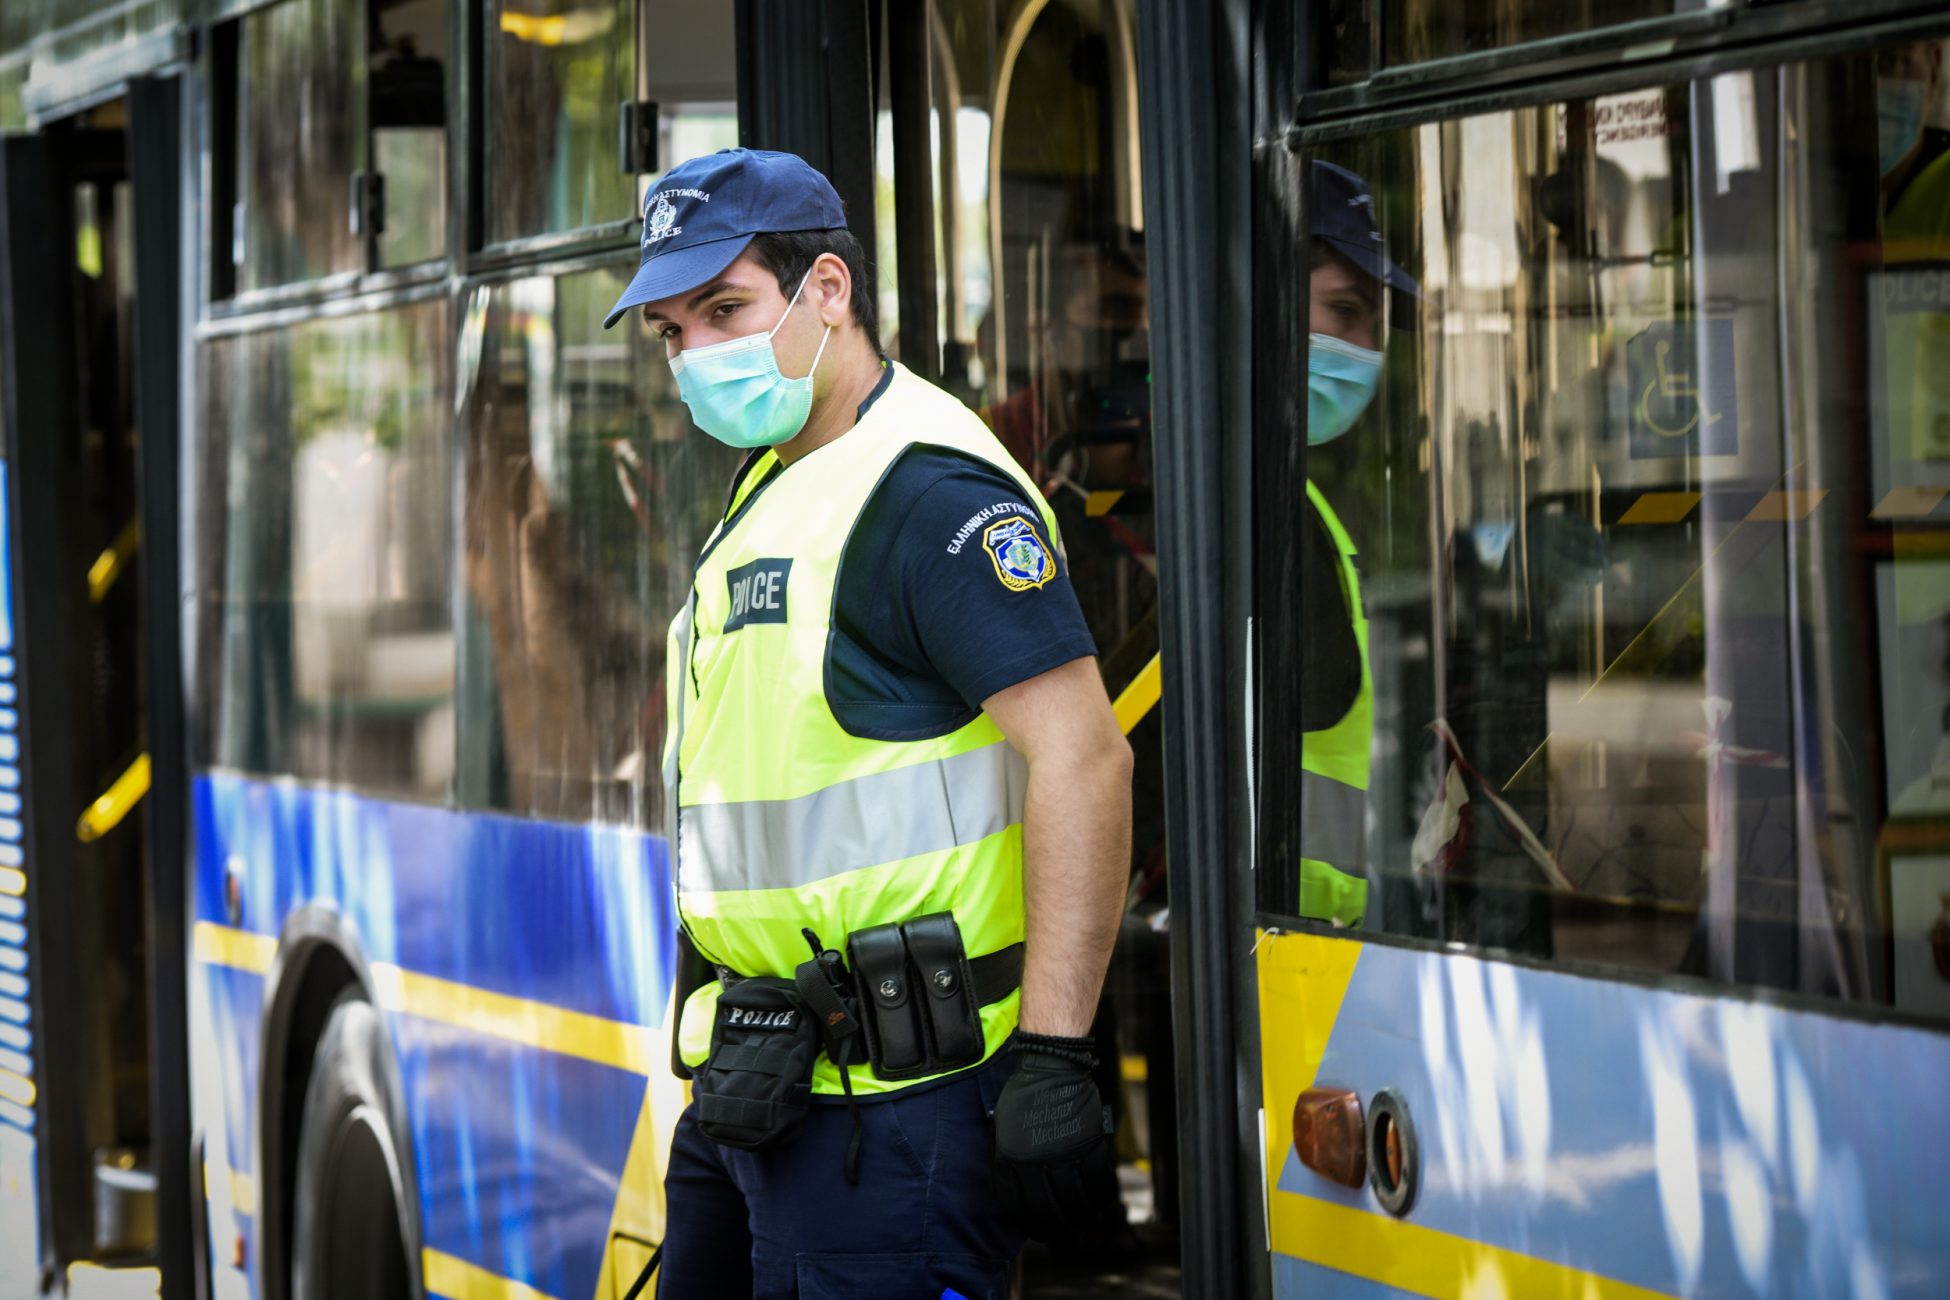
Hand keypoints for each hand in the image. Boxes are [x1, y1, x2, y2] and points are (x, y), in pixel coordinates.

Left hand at [990, 1033, 1117, 1237]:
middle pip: (1047, 1209)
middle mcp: (1038, 1161)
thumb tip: (1010, 1187)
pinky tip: (1101, 1201)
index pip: (1018, 1204)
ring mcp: (1065, 1154)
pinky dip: (1102, 1196)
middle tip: (1057, 1231)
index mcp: (1013, 1158)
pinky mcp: (1089, 1144)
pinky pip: (1099, 1181)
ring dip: (1079, 1216)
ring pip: (1075, 1201)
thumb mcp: (1002, 1127)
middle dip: (1053, 1226)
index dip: (1027, 1222)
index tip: (1035, 1228)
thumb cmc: (1025, 1094)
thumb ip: (1006, 1157)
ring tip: (1081, 1219)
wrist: (1052, 1065)